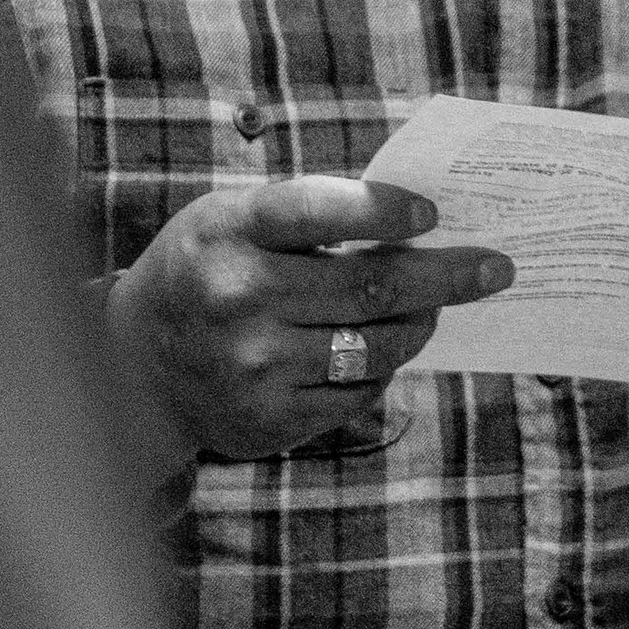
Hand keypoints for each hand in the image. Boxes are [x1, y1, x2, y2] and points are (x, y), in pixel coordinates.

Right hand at [113, 178, 512, 459]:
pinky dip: (380, 370)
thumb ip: (306, 215)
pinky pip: (357, 394)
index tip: (433, 213)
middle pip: (371, 287)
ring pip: (375, 347)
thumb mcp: (231, 219)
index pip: (318, 210)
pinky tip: (381, 352)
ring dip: (419, 326)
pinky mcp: (270, 419)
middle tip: (495, 268)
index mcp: (229, 230)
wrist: (132, 366)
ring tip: (434, 311)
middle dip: (446, 277)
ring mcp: (254, 365)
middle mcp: (239, 297)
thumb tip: (416, 225)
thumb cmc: (204, 269)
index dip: (381, 209)